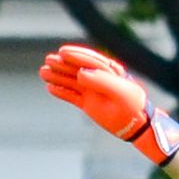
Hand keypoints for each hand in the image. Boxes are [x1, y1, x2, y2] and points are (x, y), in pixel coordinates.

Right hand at [38, 44, 178, 166]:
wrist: (135, 125)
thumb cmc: (131, 106)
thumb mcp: (119, 92)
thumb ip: (101, 81)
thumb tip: (81, 73)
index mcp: (109, 71)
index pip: (90, 60)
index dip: (76, 55)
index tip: (62, 52)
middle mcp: (99, 79)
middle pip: (77, 68)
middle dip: (62, 64)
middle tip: (48, 60)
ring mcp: (92, 91)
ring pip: (71, 81)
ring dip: (58, 77)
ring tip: (43, 72)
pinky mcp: (88, 103)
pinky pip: (72, 96)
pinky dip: (61, 92)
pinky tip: (50, 88)